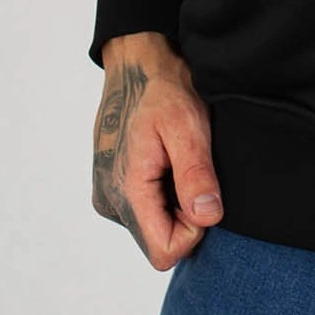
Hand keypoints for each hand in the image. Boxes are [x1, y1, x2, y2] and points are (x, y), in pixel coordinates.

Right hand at [91, 32, 223, 270]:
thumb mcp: (187, 125)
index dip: (193, 229)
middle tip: (192, 168)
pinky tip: (165, 160)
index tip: (201, 189)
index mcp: (126, 189)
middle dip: (184, 216)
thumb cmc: (165, 89)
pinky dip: (161, 193)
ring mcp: (107, 195)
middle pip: (158, 241)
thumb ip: (195, 174)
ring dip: (173, 203)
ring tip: (177, 159)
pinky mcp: (111, 188)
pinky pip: (144, 211)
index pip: (164, 251)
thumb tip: (207, 218)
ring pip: (152, 227)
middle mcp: (110, 200)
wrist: (138, 64)